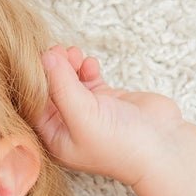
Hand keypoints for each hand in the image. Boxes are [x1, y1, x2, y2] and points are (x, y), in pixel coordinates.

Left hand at [35, 46, 184, 187]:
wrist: (162, 146)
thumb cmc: (120, 144)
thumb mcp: (82, 115)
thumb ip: (61, 86)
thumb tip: (45, 57)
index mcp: (56, 139)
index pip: (33, 106)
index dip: (32, 81)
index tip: (34, 58)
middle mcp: (69, 126)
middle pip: (49, 91)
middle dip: (50, 70)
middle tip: (56, 50)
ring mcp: (89, 112)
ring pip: (68, 82)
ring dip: (68, 65)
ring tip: (72, 52)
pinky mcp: (107, 100)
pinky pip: (88, 79)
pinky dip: (86, 69)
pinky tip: (90, 64)